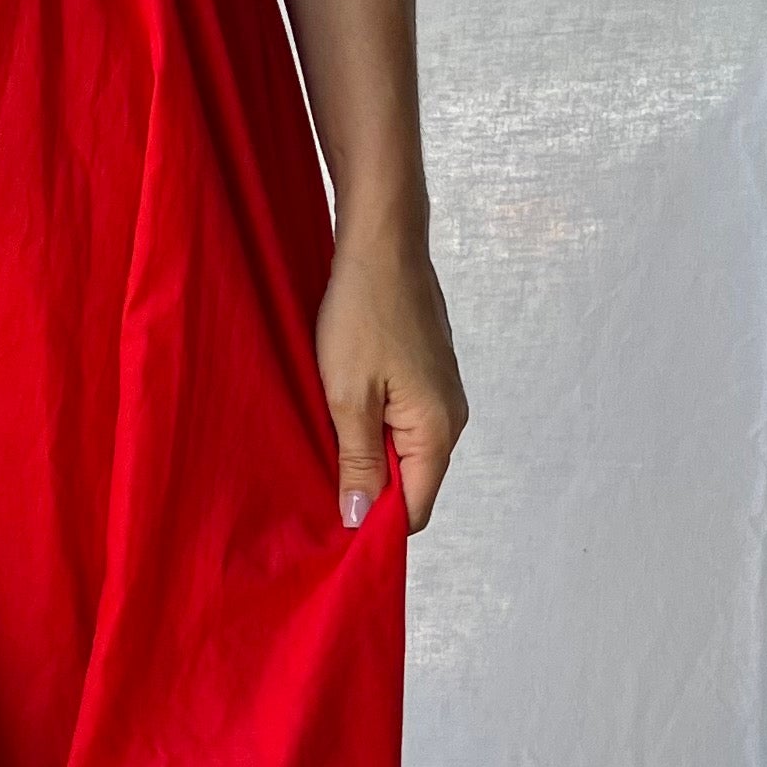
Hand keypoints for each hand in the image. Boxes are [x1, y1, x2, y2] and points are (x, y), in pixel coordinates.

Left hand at [316, 216, 466, 531]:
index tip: (331, 524)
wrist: (381, 242)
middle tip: (316, 483)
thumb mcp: (348, 396)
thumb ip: (359, 462)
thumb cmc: (362, 312)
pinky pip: (401, 419)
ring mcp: (440, 393)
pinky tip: (339, 409)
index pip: (414, 510)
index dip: (375, 524)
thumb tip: (363, 520)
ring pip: (403, 449)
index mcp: (438, 430)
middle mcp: (450, 417)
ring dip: (366, 454)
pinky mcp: (426, 373)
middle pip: (411, 482)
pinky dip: (371, 425)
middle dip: (367, 490)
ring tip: (323, 441)